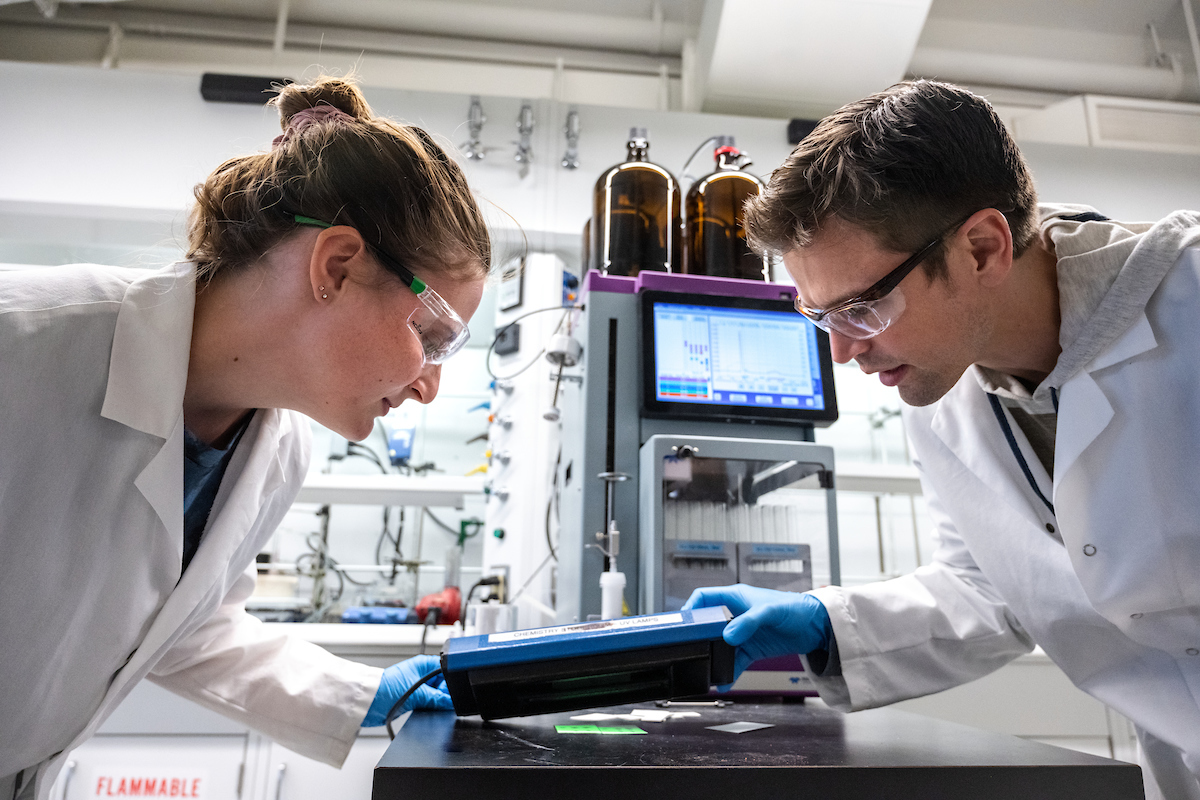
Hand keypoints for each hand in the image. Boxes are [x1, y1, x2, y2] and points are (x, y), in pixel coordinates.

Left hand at [361, 654, 453, 726]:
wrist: (367, 703)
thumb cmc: (384, 688)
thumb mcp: (417, 693)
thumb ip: (437, 698)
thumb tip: (451, 703)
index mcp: (423, 664)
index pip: (445, 670)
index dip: (450, 682)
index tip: (451, 694)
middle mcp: (421, 674)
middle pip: (442, 684)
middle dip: (444, 694)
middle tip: (442, 702)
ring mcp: (416, 687)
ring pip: (435, 695)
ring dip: (436, 702)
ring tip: (430, 705)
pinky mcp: (412, 700)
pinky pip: (427, 703)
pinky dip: (429, 707)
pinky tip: (427, 710)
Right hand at [684, 584, 831, 684]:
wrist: (818, 627)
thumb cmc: (796, 608)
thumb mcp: (771, 611)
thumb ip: (749, 622)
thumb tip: (729, 635)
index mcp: (735, 597)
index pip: (704, 598)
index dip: (691, 609)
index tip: (683, 624)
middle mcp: (735, 614)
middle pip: (708, 625)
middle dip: (700, 638)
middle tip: (693, 650)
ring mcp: (743, 632)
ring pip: (720, 646)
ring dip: (714, 658)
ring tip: (708, 670)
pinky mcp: (752, 648)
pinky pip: (734, 661)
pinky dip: (728, 671)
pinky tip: (725, 681)